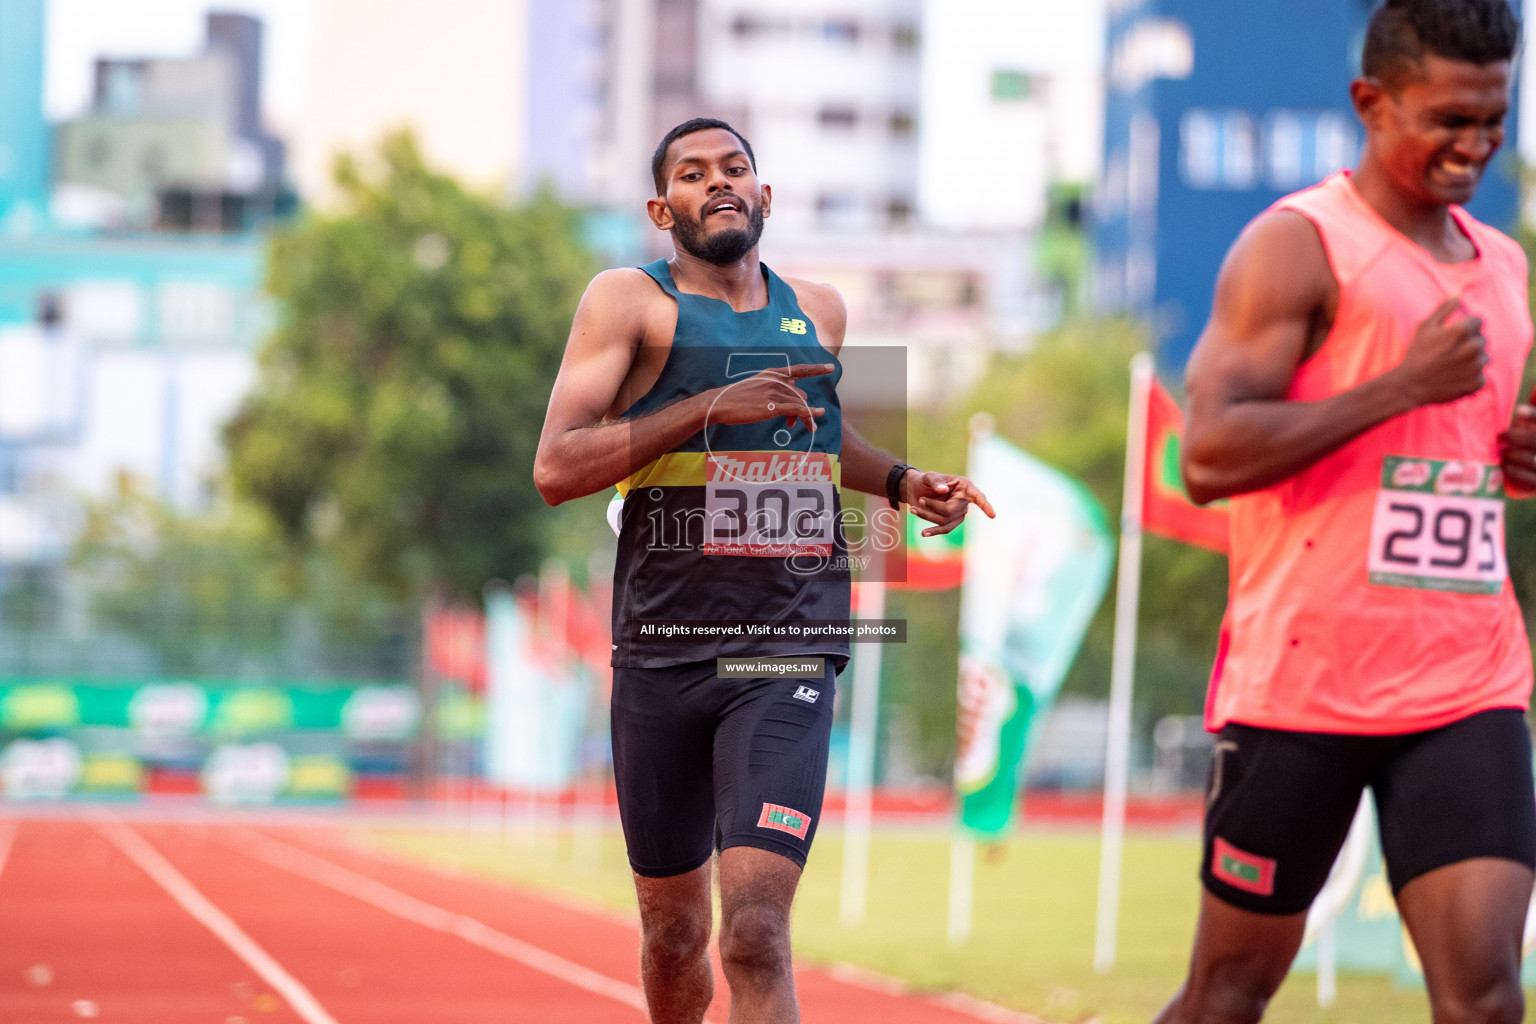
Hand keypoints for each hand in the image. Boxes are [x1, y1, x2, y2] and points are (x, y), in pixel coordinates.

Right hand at [703, 363, 832, 431]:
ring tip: (808, 428)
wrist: (720, 403)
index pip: (798, 369)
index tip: (831, 367)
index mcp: (771, 373)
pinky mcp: (773, 406)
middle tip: (793, 423)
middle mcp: (775, 380)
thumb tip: (789, 389)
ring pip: (800, 404)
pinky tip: (817, 416)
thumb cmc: (735, 397)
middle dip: (801, 408)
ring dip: (807, 416)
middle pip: (800, 394)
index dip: (816, 368)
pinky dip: (810, 413)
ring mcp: (774, 392)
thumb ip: (772, 385)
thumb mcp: (755, 385)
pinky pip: (798, 409)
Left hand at [901, 470, 995, 535]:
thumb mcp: (928, 477)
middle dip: (933, 507)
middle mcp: (965, 501)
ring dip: (927, 517)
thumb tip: (944, 490)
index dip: (985, 506)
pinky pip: (944, 529)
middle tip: (920, 499)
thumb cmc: (926, 481)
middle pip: (952, 511)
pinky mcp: (951, 521)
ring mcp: (959, 513)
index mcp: (965, 487)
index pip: (978, 497)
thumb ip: (935, 481)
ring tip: (913, 509)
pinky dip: (933, 531)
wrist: (917, 490)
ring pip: (946, 522)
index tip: (992, 515)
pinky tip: (924, 533)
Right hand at [1394, 295, 1487, 406]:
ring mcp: (1476, 366)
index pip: (1478, 322)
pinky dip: (1470, 376)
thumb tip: (1458, 293)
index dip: (1465, 327)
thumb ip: (1444, 309)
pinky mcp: (1476, 382)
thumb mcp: (1425, 327)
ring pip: (1483, 357)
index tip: (1451, 337)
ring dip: (1472, 359)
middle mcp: (1472, 348)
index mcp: (1461, 331)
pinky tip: (1454, 377)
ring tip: (1451, 365)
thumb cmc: (1416, 354)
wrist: (1410, 385)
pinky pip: (1480, 375)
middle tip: (1449, 352)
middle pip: (1482, 339)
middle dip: (1469, 343)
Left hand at [1499, 393, 1535, 497]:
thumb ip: (1533, 417)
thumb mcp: (1532, 429)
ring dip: (1512, 454)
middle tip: (1500, 436)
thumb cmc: (1532, 450)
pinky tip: (1505, 465)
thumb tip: (1530, 394)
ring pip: (1532, 459)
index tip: (1518, 410)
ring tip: (1502, 451)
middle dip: (1516, 437)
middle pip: (1535, 441)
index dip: (1535, 415)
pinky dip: (1515, 471)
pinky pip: (1531, 479)